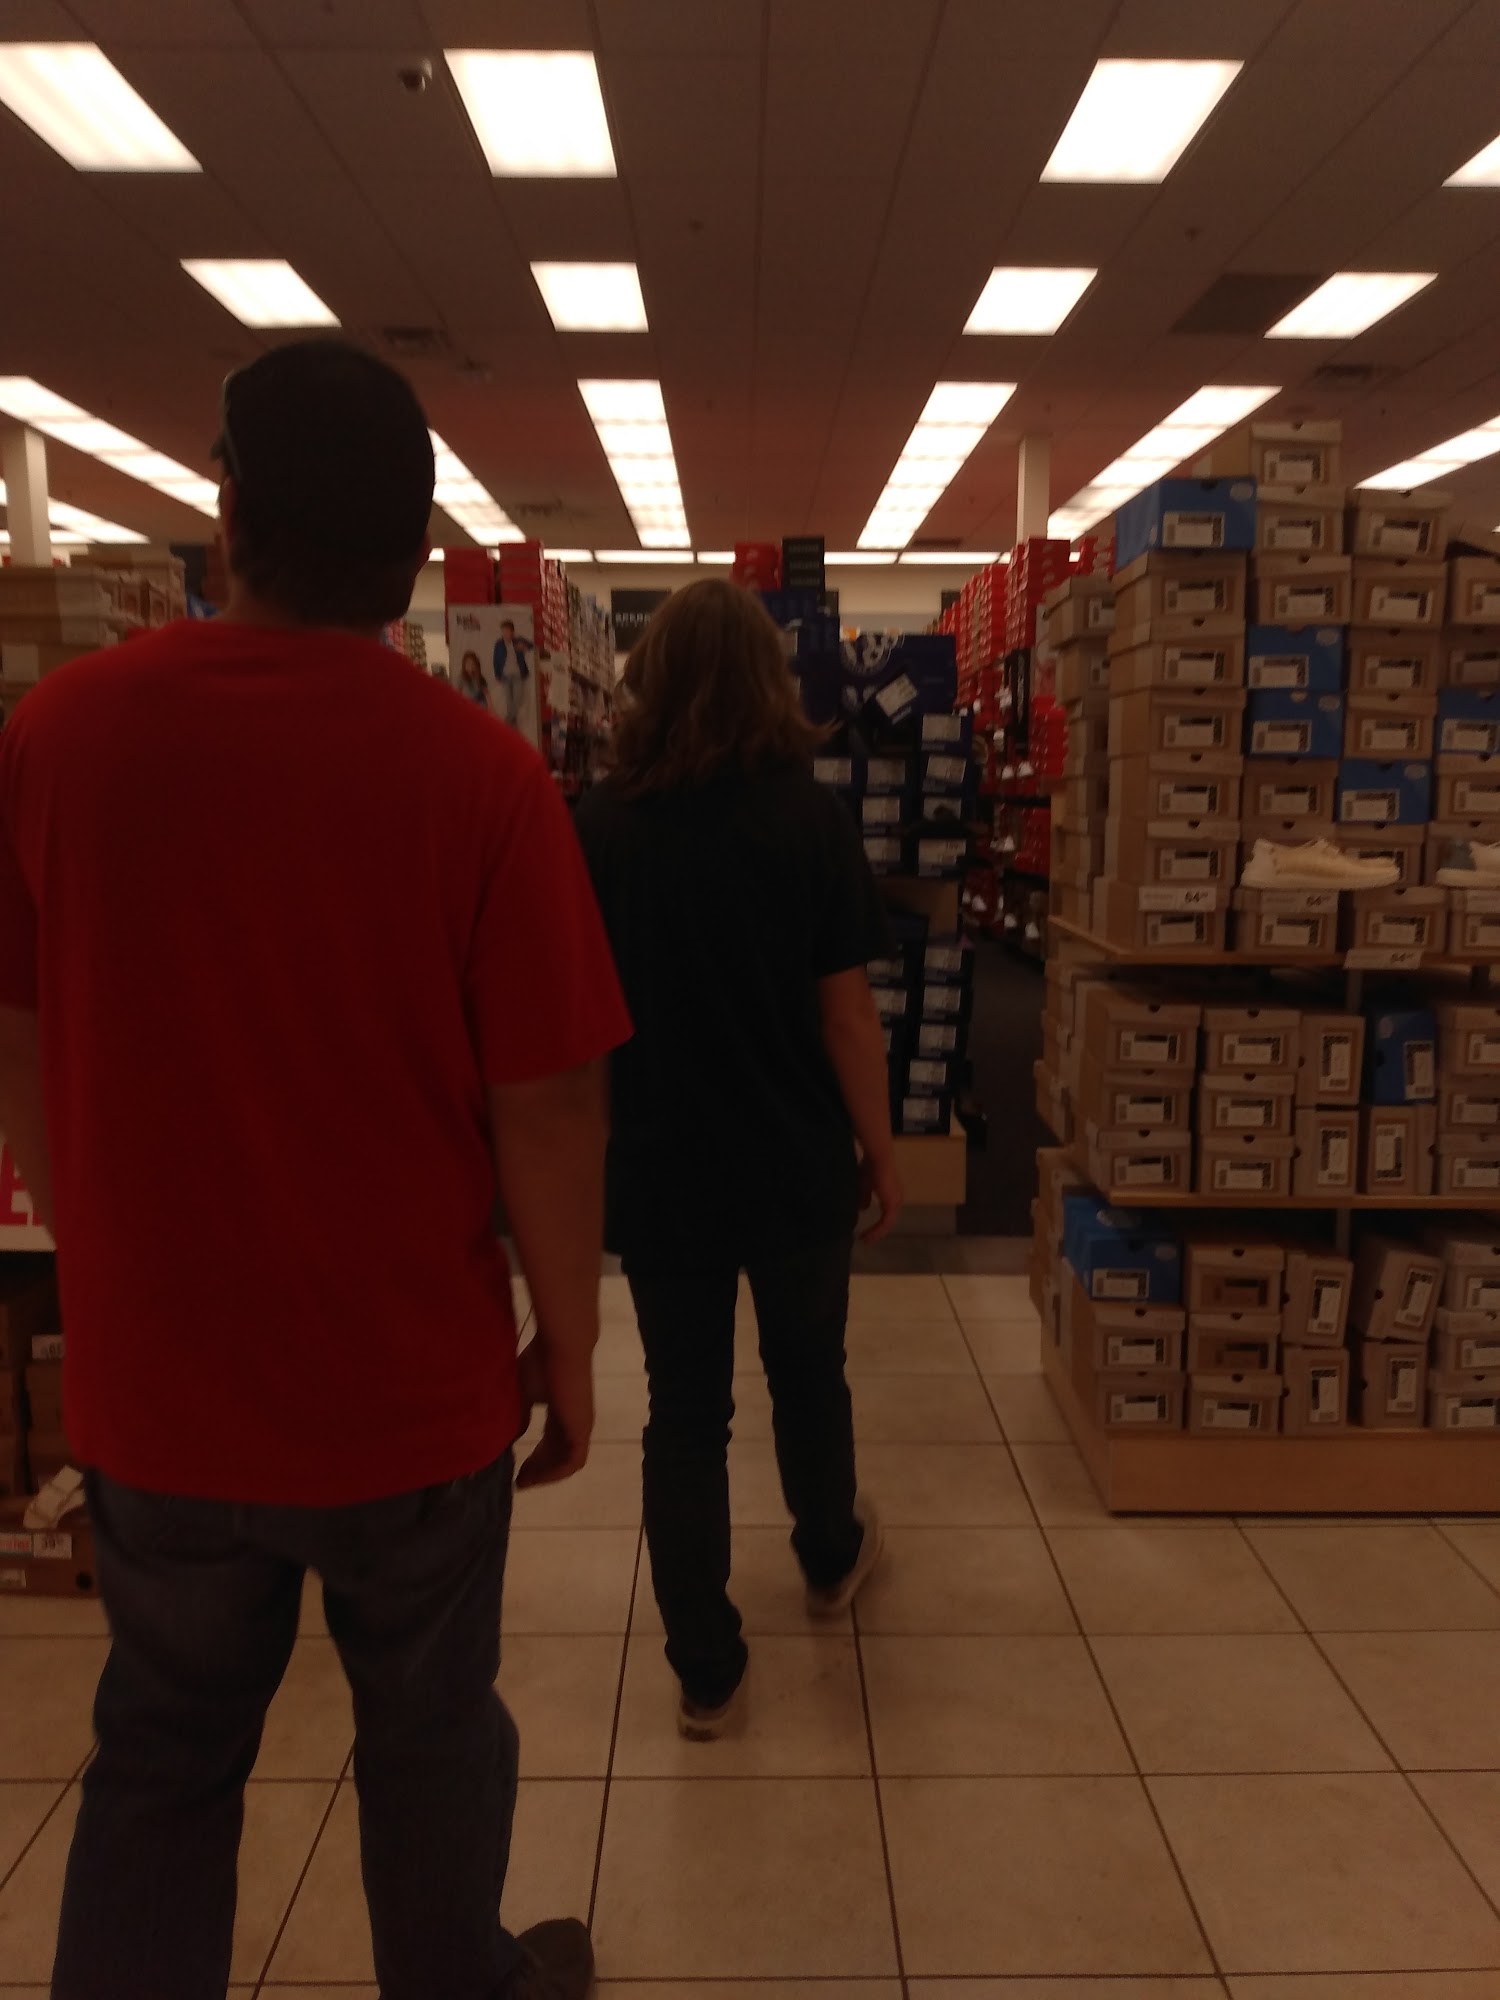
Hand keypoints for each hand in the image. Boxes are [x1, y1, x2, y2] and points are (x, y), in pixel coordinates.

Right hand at [515, 1339, 594, 1488]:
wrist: (561, 1347)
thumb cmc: (541, 1363)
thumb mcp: (523, 1393)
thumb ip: (519, 1415)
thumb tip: (510, 1437)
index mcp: (561, 1412)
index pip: (550, 1441)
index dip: (534, 1458)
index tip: (516, 1471)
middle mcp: (573, 1422)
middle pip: (557, 1455)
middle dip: (537, 1470)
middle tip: (518, 1481)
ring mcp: (580, 1426)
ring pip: (565, 1461)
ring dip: (545, 1474)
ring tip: (525, 1481)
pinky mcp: (582, 1428)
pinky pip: (573, 1461)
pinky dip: (556, 1473)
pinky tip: (537, 1477)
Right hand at [858, 1152, 903, 1243]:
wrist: (877, 1158)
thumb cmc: (870, 1167)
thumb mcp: (864, 1185)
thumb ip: (864, 1197)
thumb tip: (863, 1208)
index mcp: (891, 1194)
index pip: (886, 1214)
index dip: (877, 1225)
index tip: (865, 1232)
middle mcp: (896, 1199)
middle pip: (888, 1221)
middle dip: (877, 1232)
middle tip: (866, 1240)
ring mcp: (895, 1202)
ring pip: (887, 1224)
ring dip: (876, 1233)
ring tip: (866, 1240)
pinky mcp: (891, 1204)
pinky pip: (885, 1222)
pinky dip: (877, 1230)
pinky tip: (868, 1235)